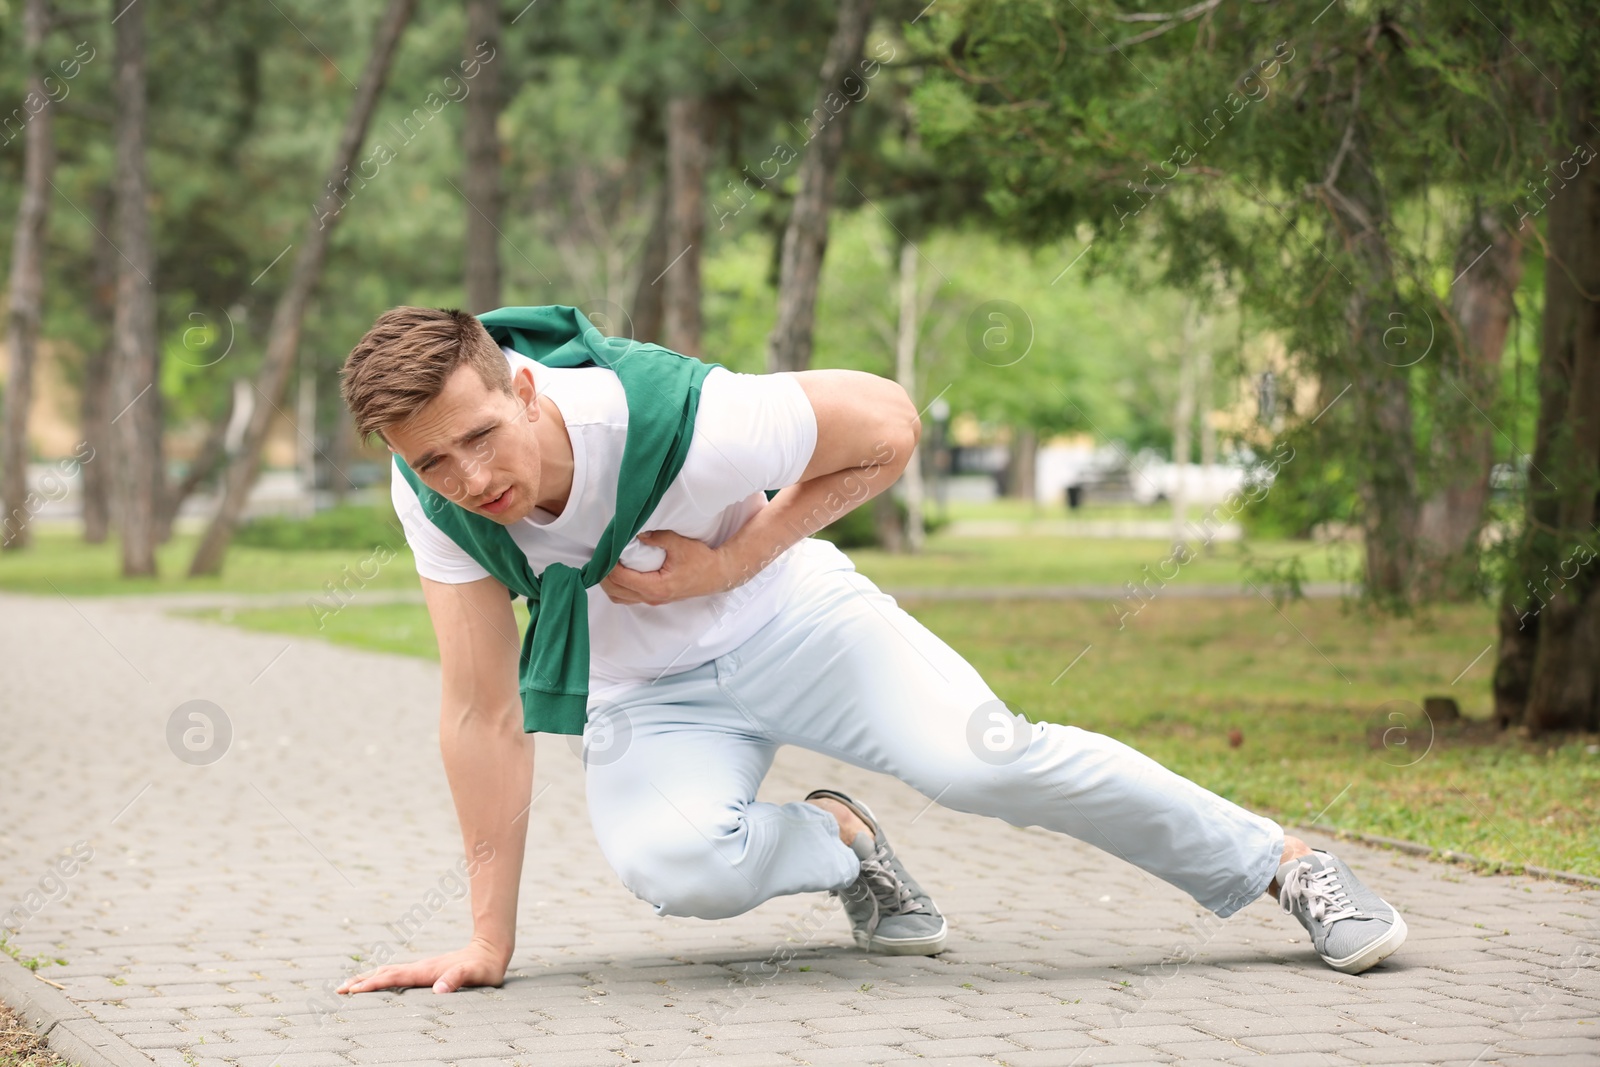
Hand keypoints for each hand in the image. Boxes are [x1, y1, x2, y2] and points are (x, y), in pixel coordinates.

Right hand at [337, 938, 507, 994]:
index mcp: (426, 971)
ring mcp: (422, 967)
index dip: (373, 984)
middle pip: (384, 973)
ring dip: (368, 978)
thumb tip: (439, 990)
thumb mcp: (474, 975)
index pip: (394, 978)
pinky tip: (378, 982)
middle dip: (361, 981)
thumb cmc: (483, 967)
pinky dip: (381, 978)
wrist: (491, 950)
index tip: (353, 991)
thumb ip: (457, 980)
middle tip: (338, 990)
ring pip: (389, 971)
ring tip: (349, 986)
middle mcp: (421, 967)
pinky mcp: (426, 970)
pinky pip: (398, 974)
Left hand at [600, 530, 732, 605]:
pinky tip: (619, 572)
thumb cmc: (702, 561)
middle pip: (614, 591)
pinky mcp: (655, 598)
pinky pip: (628, 597)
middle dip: (603, 574)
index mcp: (655, 587)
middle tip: (600, 554)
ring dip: (609, 582)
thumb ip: (658, 537)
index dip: (608, 564)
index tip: (604, 549)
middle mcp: (651, 597)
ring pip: (619, 597)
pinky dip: (618, 586)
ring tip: (606, 563)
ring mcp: (652, 600)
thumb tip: (636, 532)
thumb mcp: (681, 545)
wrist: (718, 575)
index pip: (620, 578)